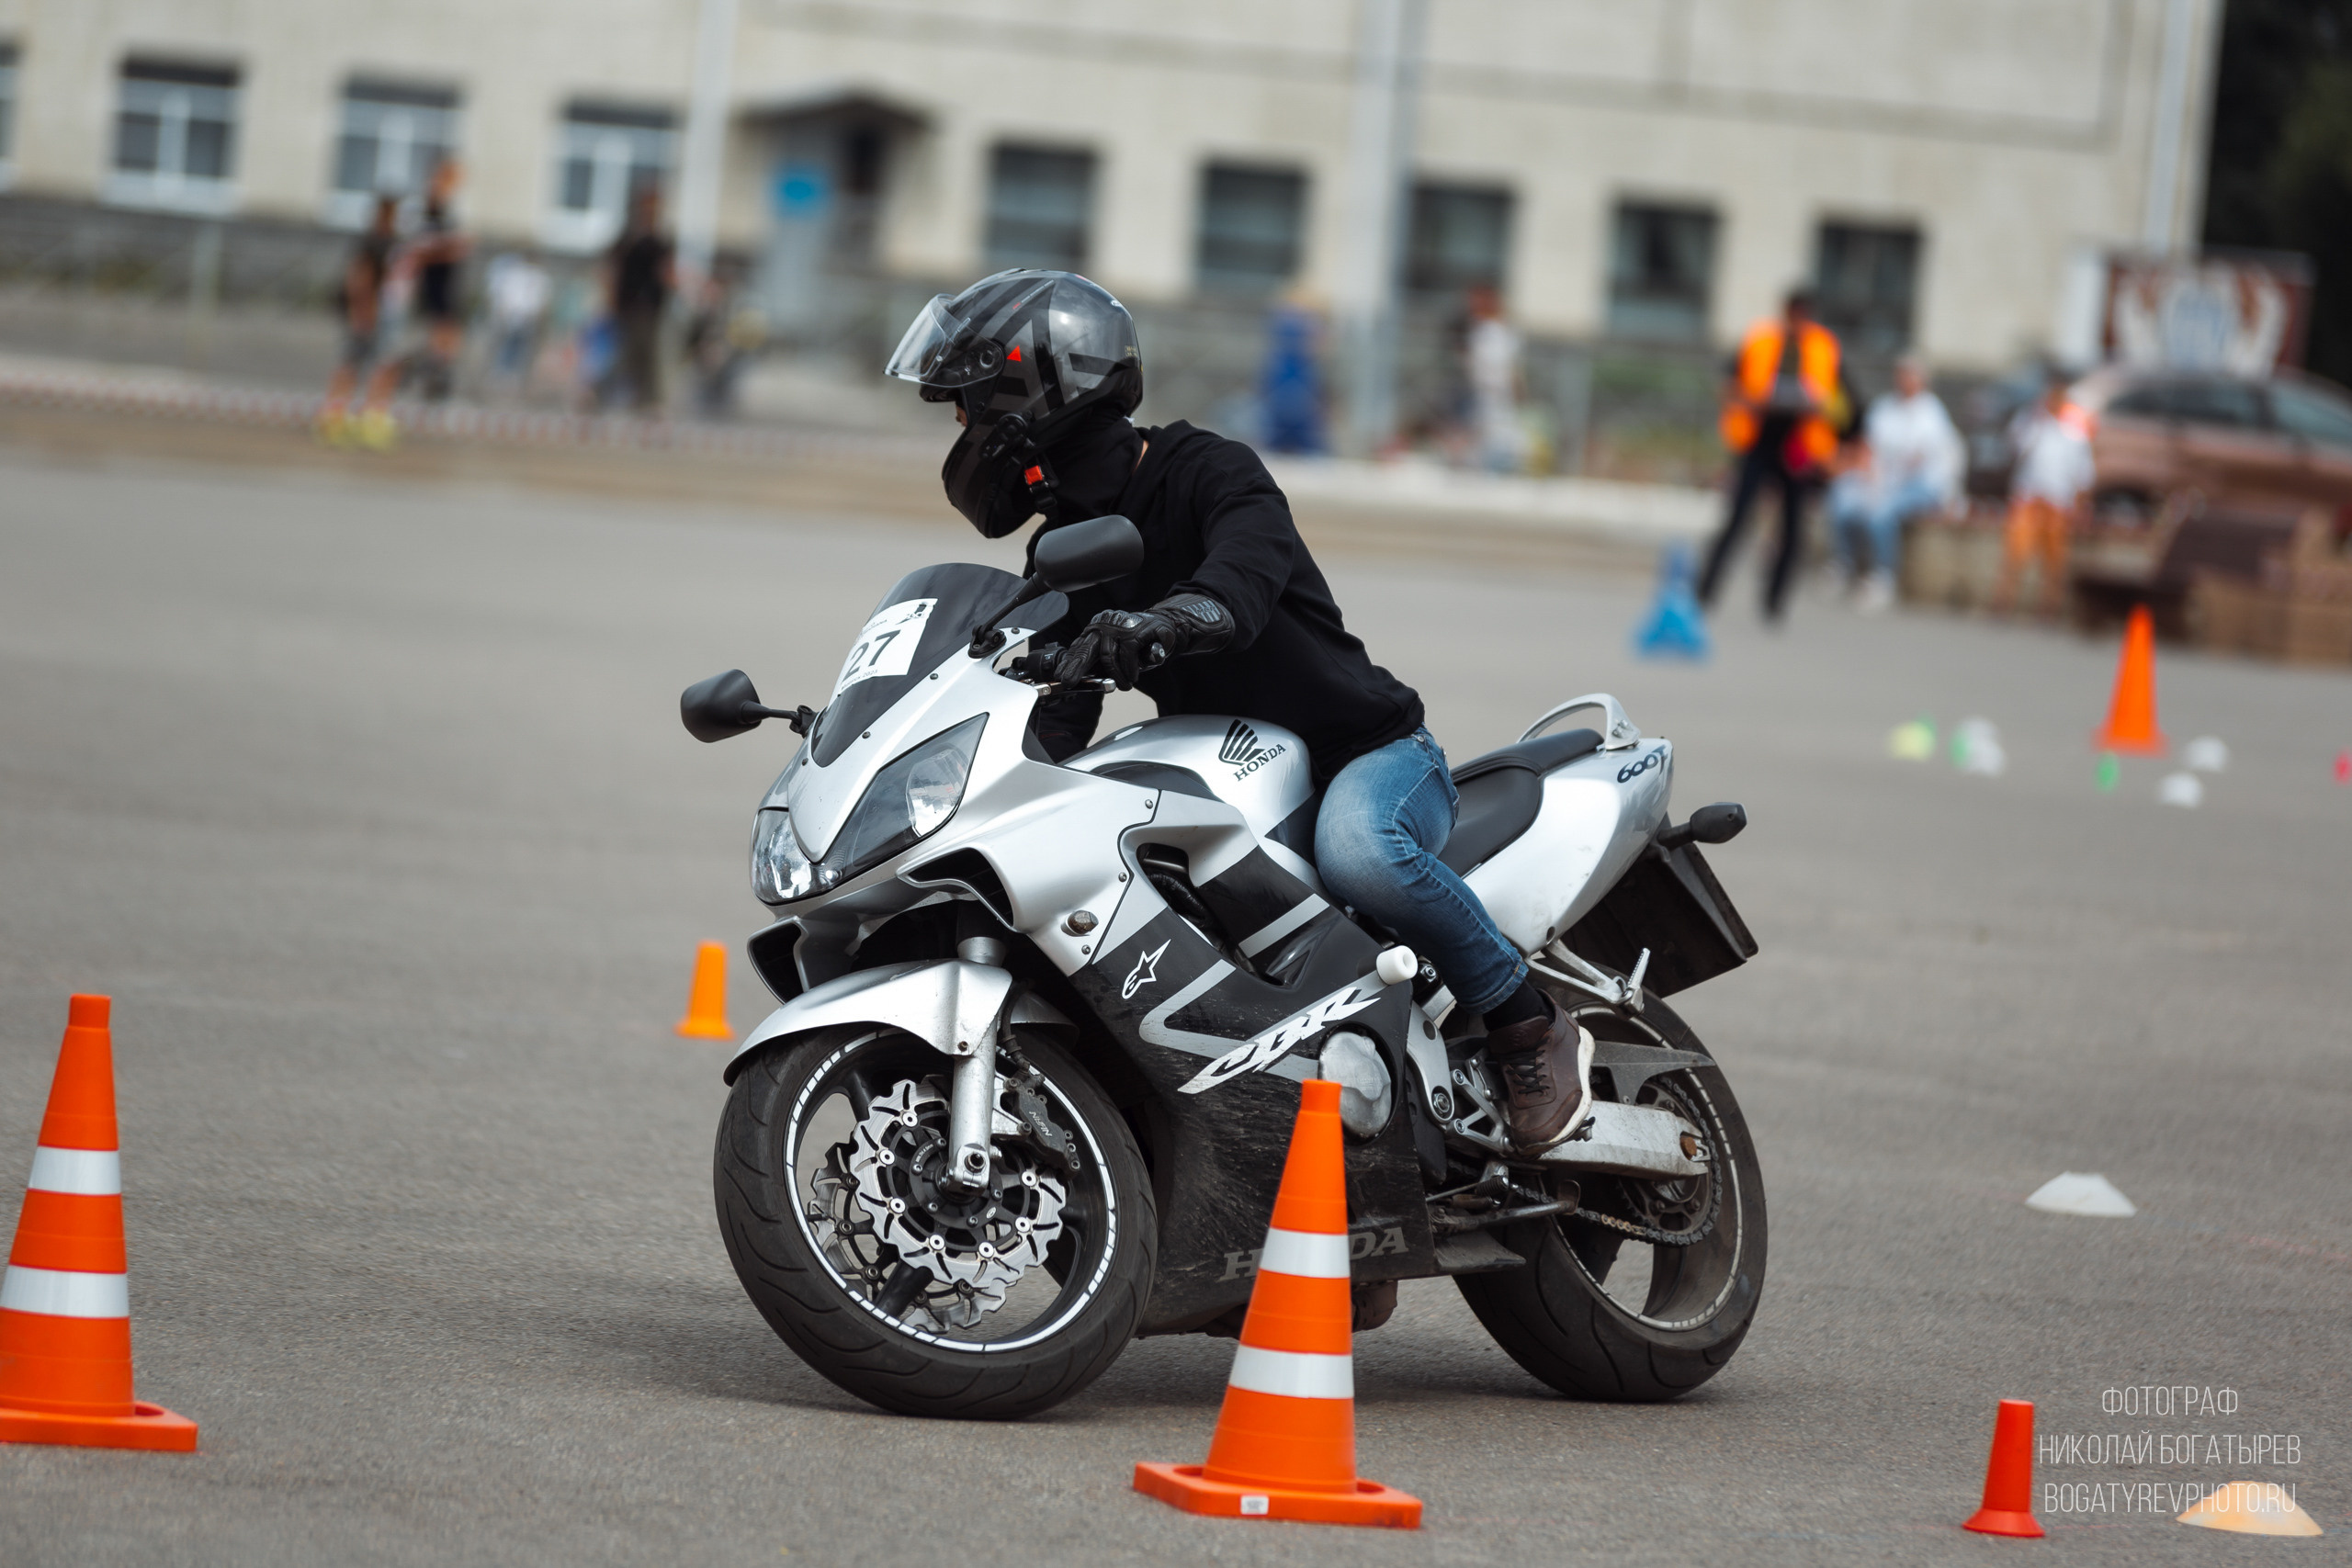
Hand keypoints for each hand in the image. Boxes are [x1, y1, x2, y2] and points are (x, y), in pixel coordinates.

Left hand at [1052, 594, 1232, 689]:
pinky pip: (1128, 655)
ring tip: (1125, 685)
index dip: (1069, 662)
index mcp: (1096, 629)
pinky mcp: (1136, 630)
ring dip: (1117, 676)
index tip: (1061, 676)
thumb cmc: (1139, 645)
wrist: (1166, 627)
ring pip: (1108, 656)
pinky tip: (1134, 675)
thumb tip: (1083, 679)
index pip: (1079, 647)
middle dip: (1076, 667)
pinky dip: (1131, 669)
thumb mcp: (1117, 654)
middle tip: (1068, 681)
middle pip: (1085, 648)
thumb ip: (1102, 664)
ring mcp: (1120, 625)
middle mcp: (1104, 624)